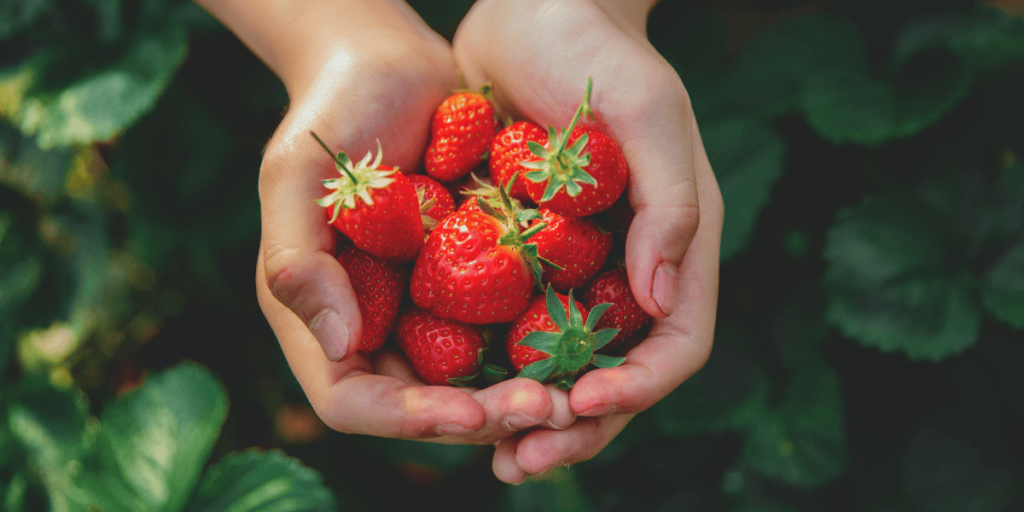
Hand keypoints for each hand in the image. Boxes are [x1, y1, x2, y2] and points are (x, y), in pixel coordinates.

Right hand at [221, 0, 565, 443]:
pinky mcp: (469, 282)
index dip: (409, 418)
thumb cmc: (332, 111)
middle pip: (423, 405)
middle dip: (483, 415)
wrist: (391, 64)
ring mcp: (422, 307)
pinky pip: (503, 329)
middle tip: (548, 406)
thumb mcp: (298, 177)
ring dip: (519, 393)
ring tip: (574, 390)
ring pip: (471, 379)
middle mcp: (372, 326)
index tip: (471, 413)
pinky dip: (537, 346)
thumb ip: (298, 260)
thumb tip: (335, 346)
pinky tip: (584, 344)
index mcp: (321, 316)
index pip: (353, 400)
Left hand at [453, 0, 723, 480]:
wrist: (530, 9)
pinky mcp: (523, 257)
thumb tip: (663, 303)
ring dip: (532, 416)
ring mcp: (576, 268)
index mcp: (675, 244)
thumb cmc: (596, 52)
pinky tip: (452, 392)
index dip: (637, 387)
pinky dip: (491, 368)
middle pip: (617, 374)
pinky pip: (511, 328)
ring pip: (563, 366)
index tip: (580, 401)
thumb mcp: (648, 114)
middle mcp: (629, 269)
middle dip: (577, 425)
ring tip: (491, 454)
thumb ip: (671, 205)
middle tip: (522, 461)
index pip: (675, 344)